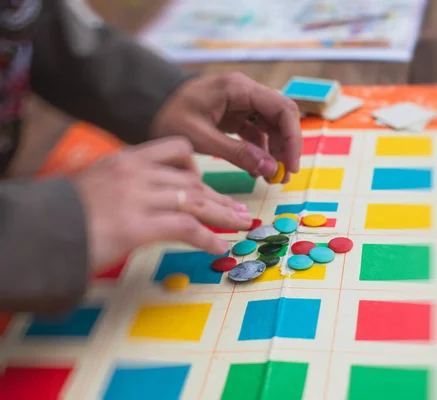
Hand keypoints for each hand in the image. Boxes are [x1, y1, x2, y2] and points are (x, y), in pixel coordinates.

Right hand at [72, 137, 251, 269]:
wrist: (37, 233)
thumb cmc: (62, 216)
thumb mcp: (94, 187)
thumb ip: (123, 187)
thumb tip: (145, 202)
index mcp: (126, 159)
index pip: (176, 150)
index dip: (199, 170)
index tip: (208, 188)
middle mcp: (136, 173)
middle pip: (192, 181)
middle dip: (218, 198)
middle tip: (237, 211)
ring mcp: (138, 198)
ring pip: (196, 201)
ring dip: (223, 215)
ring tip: (240, 225)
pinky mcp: (138, 226)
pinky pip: (186, 228)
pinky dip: (207, 238)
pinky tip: (217, 246)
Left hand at [150, 72, 302, 182]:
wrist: (146, 106)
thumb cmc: (168, 116)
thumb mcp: (201, 137)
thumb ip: (237, 153)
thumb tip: (271, 169)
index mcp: (239, 89)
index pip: (282, 110)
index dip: (292, 139)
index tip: (290, 166)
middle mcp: (245, 92)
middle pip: (282, 117)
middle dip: (287, 147)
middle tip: (284, 175)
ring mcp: (241, 104)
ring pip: (272, 126)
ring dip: (276, 151)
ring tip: (273, 178)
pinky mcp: (235, 116)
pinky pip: (257, 133)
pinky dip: (261, 151)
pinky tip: (258, 170)